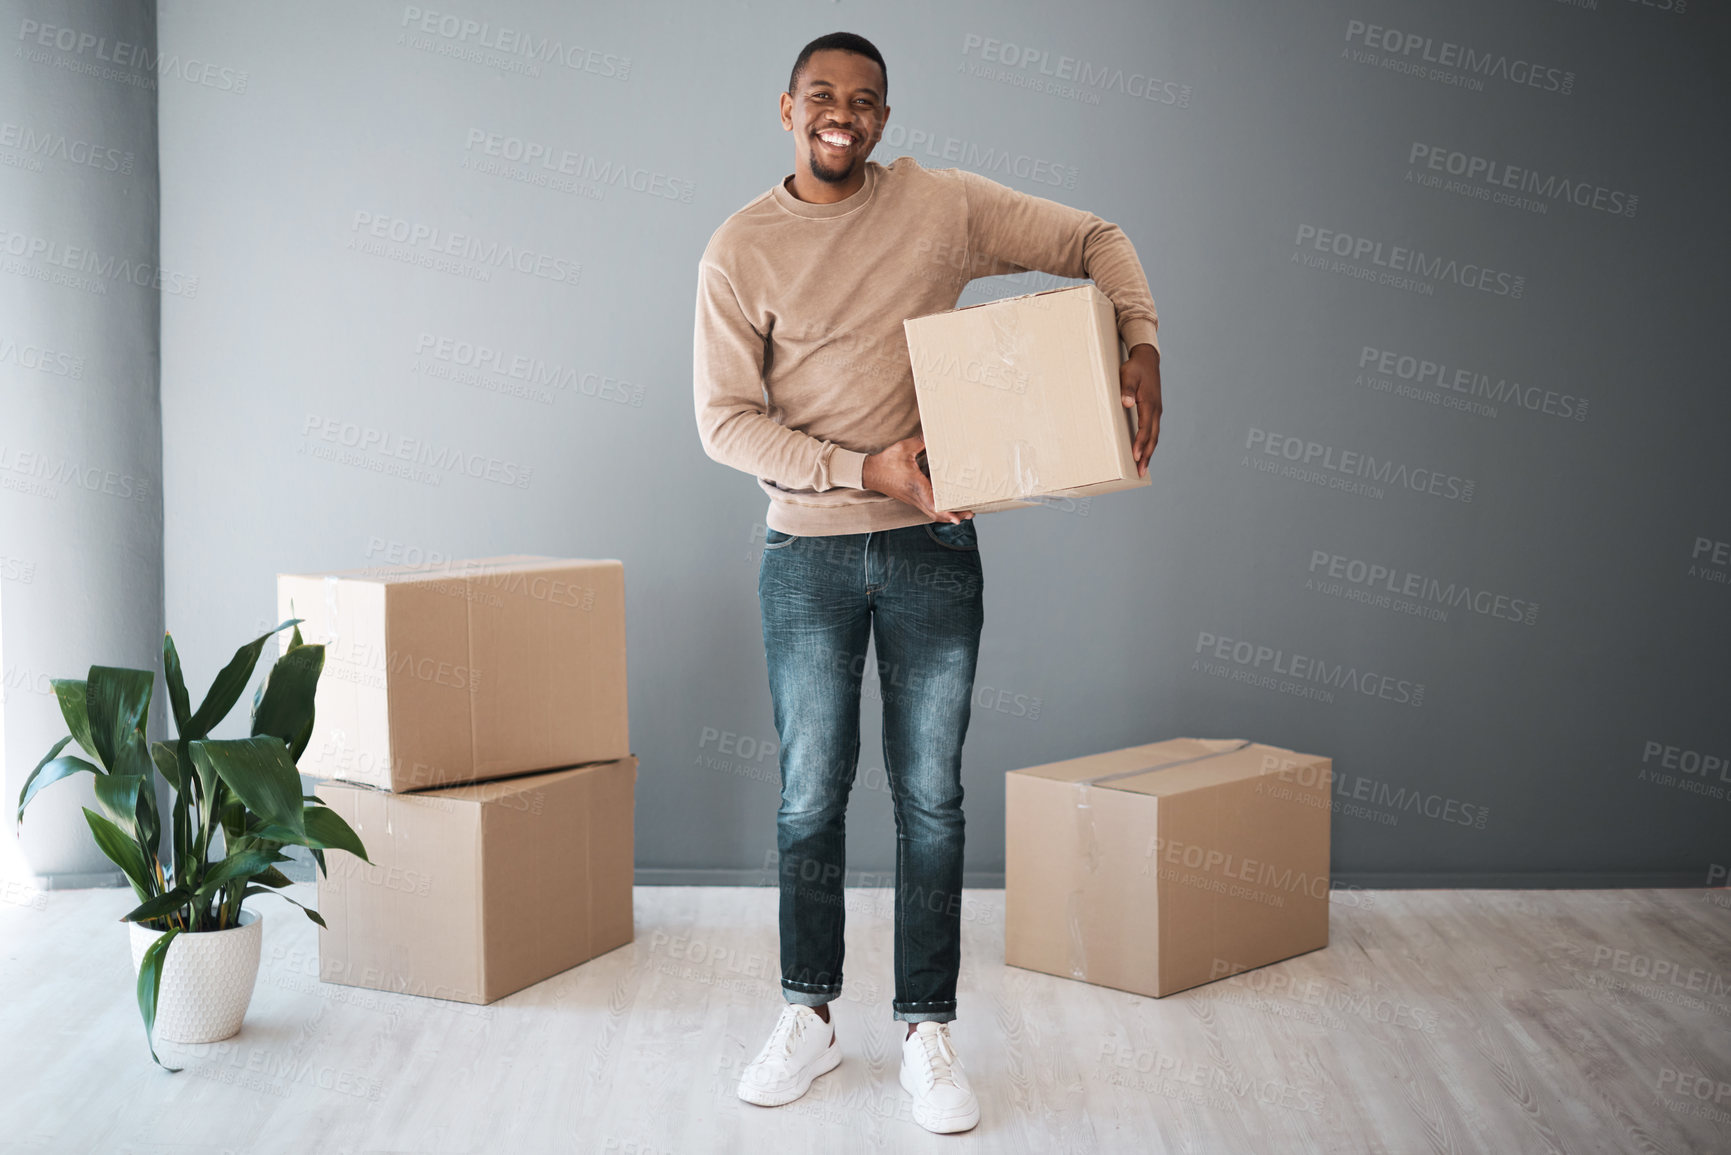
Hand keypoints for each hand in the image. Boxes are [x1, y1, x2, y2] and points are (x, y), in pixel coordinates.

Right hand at [861, 435, 972, 522]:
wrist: (869, 473)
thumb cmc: (885, 462)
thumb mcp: (904, 448)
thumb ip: (921, 441)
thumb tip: (933, 435)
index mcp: (916, 485)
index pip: (933, 503)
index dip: (946, 512)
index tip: (957, 518)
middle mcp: (916, 496)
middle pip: (937, 513)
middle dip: (954, 516)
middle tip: (970, 514)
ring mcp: (913, 499)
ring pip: (933, 513)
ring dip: (948, 515)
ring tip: (964, 513)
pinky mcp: (911, 498)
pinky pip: (928, 508)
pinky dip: (940, 510)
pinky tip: (948, 505)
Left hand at [1120, 343, 1162, 476]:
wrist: (1147, 359)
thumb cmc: (1135, 367)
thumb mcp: (1128, 375)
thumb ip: (1126, 389)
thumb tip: (1127, 403)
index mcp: (1149, 404)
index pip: (1145, 429)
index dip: (1140, 444)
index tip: (1135, 456)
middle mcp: (1155, 410)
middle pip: (1152, 438)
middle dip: (1146, 456)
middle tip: (1140, 472)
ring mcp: (1156, 411)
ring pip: (1154, 436)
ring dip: (1149, 453)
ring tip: (1142, 468)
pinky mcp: (1154, 411)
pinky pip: (1153, 431)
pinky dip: (1149, 444)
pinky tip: (1144, 452)